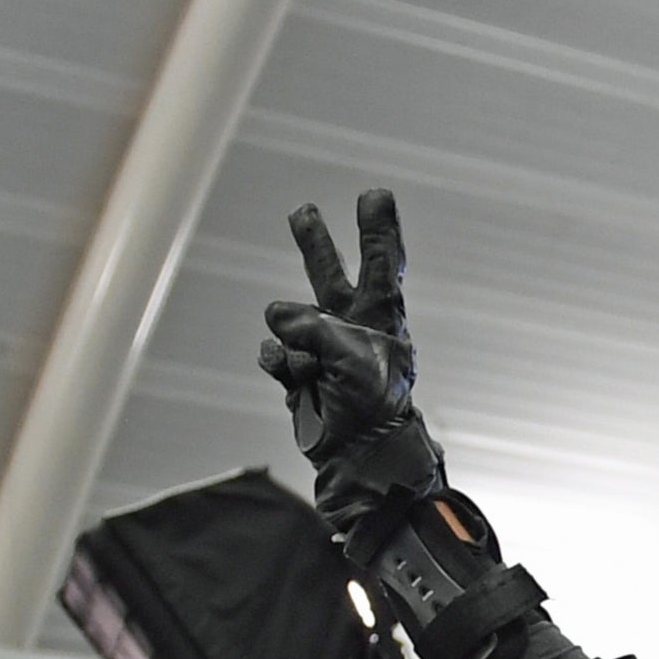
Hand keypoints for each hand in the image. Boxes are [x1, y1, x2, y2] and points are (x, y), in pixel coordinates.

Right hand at [259, 191, 451, 558]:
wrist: (360, 463)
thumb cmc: (373, 408)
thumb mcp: (352, 356)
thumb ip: (313, 326)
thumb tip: (276, 318)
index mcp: (382, 320)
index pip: (380, 265)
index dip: (377, 230)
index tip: (375, 195)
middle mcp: (354, 331)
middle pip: (330, 276)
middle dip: (315, 245)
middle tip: (302, 211)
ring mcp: (324, 353)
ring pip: (291, 320)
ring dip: (296, 343)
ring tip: (317, 373)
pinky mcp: (299, 375)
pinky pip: (275, 353)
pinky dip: (281, 365)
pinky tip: (298, 381)